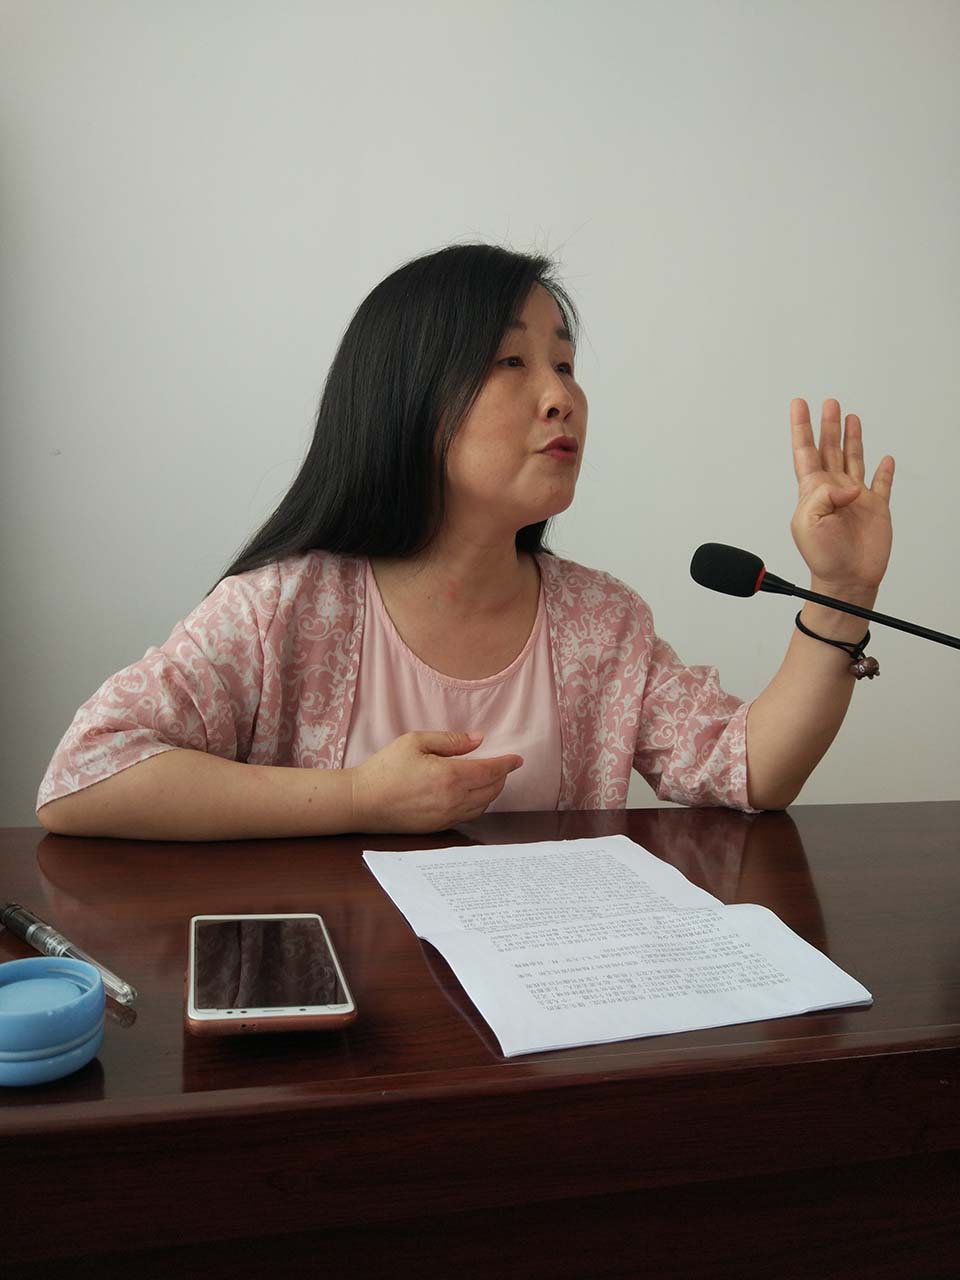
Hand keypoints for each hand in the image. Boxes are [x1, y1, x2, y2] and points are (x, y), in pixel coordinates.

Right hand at [348, 731, 522, 832]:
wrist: (361, 802)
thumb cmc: (385, 769)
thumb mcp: (416, 742)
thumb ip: (451, 740)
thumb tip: (478, 739)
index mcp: (450, 776)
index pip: (491, 771)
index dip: (507, 764)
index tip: (517, 759)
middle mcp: (453, 800)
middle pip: (491, 790)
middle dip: (502, 777)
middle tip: (504, 765)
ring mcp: (446, 816)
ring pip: (482, 805)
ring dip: (492, 791)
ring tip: (492, 779)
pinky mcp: (438, 827)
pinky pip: (468, 815)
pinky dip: (479, 804)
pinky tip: (474, 795)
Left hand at [790, 398, 894, 601]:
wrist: (847, 578)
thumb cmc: (823, 556)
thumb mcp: (808, 522)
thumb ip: (823, 496)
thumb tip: (848, 486)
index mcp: (813, 491)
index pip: (805, 451)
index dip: (802, 428)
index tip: (799, 405)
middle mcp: (833, 490)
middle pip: (830, 448)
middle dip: (828, 425)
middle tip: (829, 404)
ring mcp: (855, 498)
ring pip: (853, 459)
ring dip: (852, 438)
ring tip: (850, 417)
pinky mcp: (876, 508)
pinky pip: (882, 484)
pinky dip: (884, 471)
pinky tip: (885, 460)